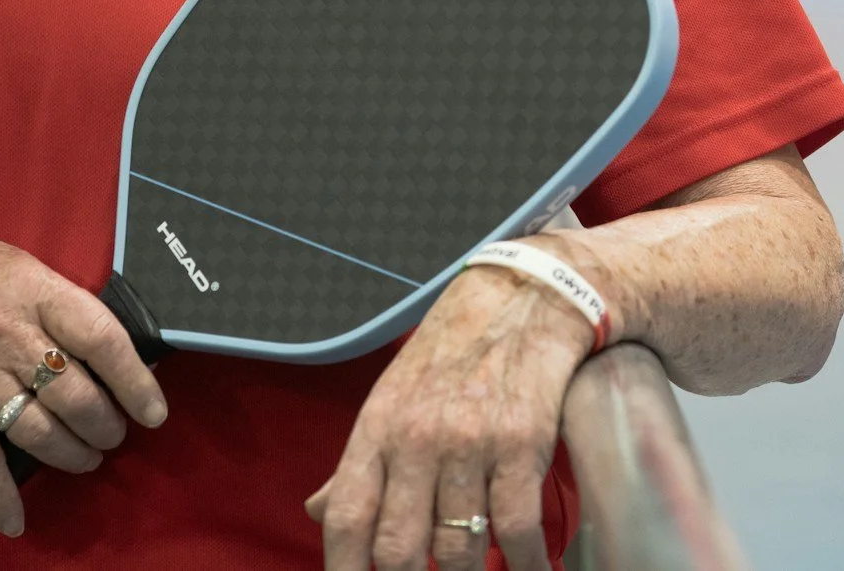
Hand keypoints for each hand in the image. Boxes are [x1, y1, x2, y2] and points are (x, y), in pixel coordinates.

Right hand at [0, 229, 167, 536]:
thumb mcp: (27, 268)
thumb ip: (66, 307)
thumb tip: (117, 350)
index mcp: (39, 293)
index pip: (101, 340)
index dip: (134, 380)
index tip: (153, 410)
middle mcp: (9, 335)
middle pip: (73, 395)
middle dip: (104, 426)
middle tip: (114, 434)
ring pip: (36, 429)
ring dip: (70, 453)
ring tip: (86, 457)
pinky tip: (15, 518)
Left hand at [306, 261, 595, 570]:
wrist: (521, 299)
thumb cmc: (450, 356)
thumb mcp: (390, 401)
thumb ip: (356, 466)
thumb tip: (318, 514)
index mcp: (377, 431)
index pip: (347, 520)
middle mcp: (417, 441)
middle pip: (399, 550)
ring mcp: (470, 444)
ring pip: (458, 550)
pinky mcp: (522, 445)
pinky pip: (518, 528)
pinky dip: (526, 564)